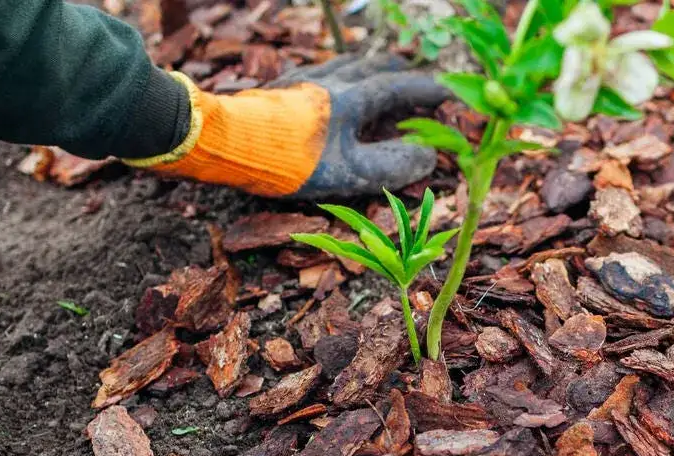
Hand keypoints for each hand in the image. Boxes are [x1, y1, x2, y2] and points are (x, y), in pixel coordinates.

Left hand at [124, 55, 447, 198]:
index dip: (426, 90)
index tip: (449, 92)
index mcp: (351, 99)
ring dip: (366, 68)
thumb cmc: (287, 161)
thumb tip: (428, 158)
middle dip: (398, 71)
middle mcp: (329, 81)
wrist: (224, 142)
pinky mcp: (278, 89)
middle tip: (414, 74)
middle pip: (371, 66)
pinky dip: (335, 75)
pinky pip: (317, 73)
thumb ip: (390, 165)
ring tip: (375, 73)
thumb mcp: (347, 173)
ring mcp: (301, 81)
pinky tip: (326, 85)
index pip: (398, 87)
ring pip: (343, 64)